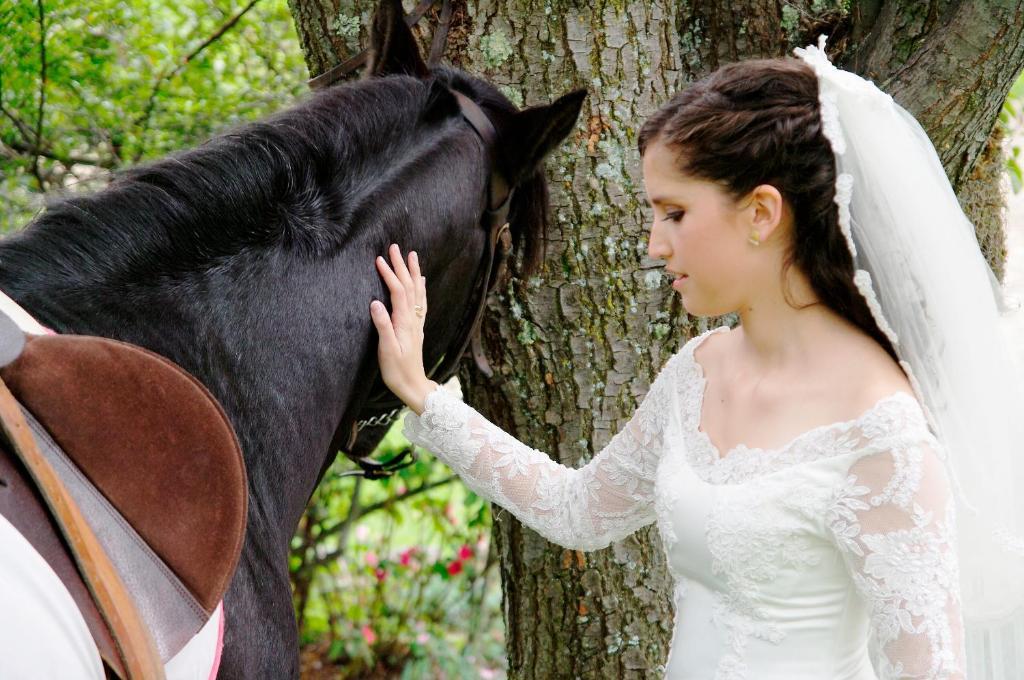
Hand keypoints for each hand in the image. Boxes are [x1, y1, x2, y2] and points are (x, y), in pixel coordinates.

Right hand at [369, 243, 437, 413]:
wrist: (413, 386)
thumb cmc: (397, 371)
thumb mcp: (386, 350)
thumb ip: (382, 326)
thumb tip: (375, 303)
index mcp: (404, 322)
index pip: (397, 292)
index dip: (389, 274)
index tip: (379, 259)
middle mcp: (413, 319)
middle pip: (409, 287)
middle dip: (402, 266)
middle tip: (395, 247)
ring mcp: (417, 323)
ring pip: (417, 291)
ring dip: (414, 272)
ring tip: (412, 255)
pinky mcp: (417, 328)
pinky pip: (421, 301)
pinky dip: (421, 288)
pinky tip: (421, 281)